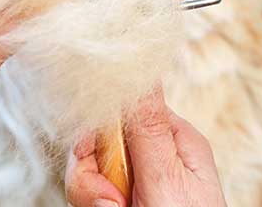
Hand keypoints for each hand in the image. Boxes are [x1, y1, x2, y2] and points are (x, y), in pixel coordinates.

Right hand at [65, 86, 226, 206]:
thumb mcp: (168, 177)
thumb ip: (148, 127)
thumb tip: (141, 68)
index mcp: (175, 138)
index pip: (123, 107)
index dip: (99, 128)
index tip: (94, 153)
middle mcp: (155, 155)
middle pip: (97, 142)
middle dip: (92, 174)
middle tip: (112, 202)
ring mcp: (137, 181)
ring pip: (87, 173)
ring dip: (92, 197)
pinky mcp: (123, 201)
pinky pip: (90, 195)